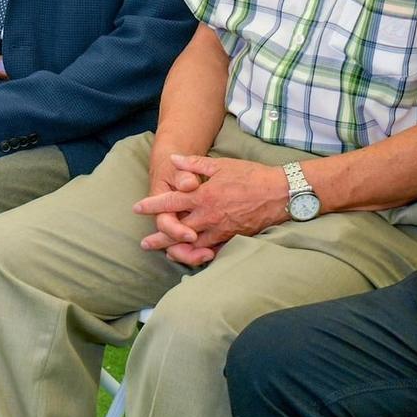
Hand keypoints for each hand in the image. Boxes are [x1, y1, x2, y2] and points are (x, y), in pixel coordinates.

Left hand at [132, 155, 287, 266]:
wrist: (279, 193)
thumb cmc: (250, 175)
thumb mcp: (221, 164)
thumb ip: (194, 163)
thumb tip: (173, 159)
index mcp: (203, 195)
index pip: (170, 202)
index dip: (152, 205)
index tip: (137, 208)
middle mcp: (208, 215)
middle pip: (177, 230)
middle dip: (159, 237)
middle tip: (144, 244)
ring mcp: (220, 229)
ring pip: (192, 244)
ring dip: (176, 250)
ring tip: (165, 253)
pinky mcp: (232, 238)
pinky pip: (212, 250)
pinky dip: (199, 254)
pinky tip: (192, 256)